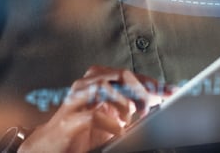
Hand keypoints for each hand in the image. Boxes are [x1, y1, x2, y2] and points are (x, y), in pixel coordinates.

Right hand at [18, 66, 168, 152]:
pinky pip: (94, 115)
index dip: (151, 81)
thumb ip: (127, 107)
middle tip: (155, 104)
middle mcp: (85, 86)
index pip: (127, 74)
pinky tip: (120, 130)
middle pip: (120, 74)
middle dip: (142, 88)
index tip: (172, 90)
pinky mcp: (68, 121)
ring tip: (132, 117)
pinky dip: (111, 123)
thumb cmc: (80, 133)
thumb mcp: (109, 117)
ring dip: (125, 102)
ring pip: (104, 86)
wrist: (46, 148)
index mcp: (95, 82)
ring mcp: (75, 101)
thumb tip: (155, 101)